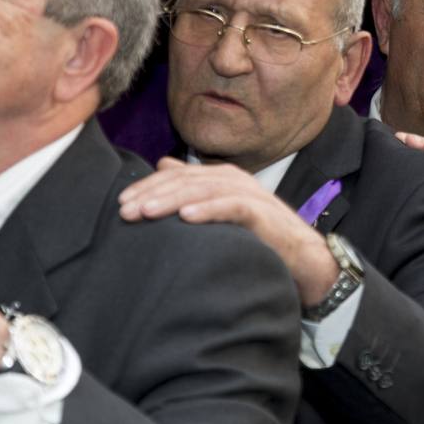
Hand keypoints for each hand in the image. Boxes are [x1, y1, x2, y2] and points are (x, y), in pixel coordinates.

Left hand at [118, 157, 336, 306]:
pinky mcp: (263, 213)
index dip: (147, 186)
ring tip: (147, 212)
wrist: (302, 258)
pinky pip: (233, 207)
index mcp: (221, 178)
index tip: (121, 203)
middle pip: (187, 180)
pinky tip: (186, 217)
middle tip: (125, 210)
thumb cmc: (257, 236)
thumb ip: (194, 189)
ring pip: (206, 190)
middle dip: (153, 194)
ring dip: (173, 199)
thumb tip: (163, 166)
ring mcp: (250, 195)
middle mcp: (234, 180)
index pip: (177, 176)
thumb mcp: (220, 211)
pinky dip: (209, 209)